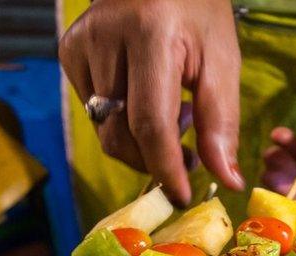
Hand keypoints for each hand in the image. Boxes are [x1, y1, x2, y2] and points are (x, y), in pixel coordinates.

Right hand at [59, 0, 244, 205]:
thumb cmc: (198, 12)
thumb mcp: (222, 60)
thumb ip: (222, 123)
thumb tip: (227, 180)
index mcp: (150, 35)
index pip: (149, 122)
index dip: (165, 168)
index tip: (182, 196)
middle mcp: (106, 39)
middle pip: (120, 134)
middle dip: (154, 160)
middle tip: (188, 154)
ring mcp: (80, 46)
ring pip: (104, 129)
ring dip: (140, 141)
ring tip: (172, 113)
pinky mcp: (68, 52)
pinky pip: (94, 110)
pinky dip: (122, 120)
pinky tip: (144, 96)